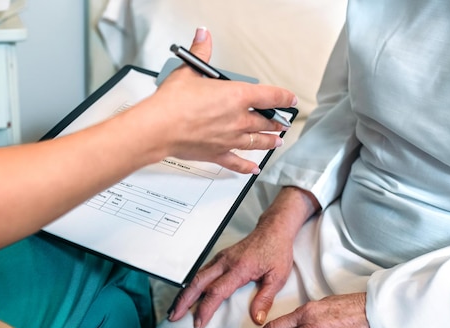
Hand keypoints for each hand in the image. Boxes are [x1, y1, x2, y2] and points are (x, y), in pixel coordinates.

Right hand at [136, 28, 296, 173]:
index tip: (290, 99)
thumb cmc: (173, 102)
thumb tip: (203, 37)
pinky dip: (246, 166)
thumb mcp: (188, 71)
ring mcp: (229, 139)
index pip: (270, 97)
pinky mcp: (217, 153)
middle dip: (276, 122)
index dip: (284, 98)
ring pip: (256, 142)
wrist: (159, 128)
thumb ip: (201, 53)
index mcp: (237, 97)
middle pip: (265, 122)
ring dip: (268, 141)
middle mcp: (238, 120)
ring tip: (275, 142)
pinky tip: (252, 169)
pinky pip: (236, 161)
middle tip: (282, 123)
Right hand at [169, 215, 294, 327]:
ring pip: (196, 276)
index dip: (205, 308)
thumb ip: (266, 298)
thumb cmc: (276, 251)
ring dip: (185, 293)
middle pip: (198, 282)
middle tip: (174, 316)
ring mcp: (221, 259)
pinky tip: (188, 295)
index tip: (198, 322)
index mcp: (239, 268)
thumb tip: (257, 318)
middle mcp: (225, 262)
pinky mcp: (220, 258)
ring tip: (176, 309)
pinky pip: (202, 272)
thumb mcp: (278, 277)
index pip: (217, 291)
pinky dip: (192, 285)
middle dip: (184, 300)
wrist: (273, 230)